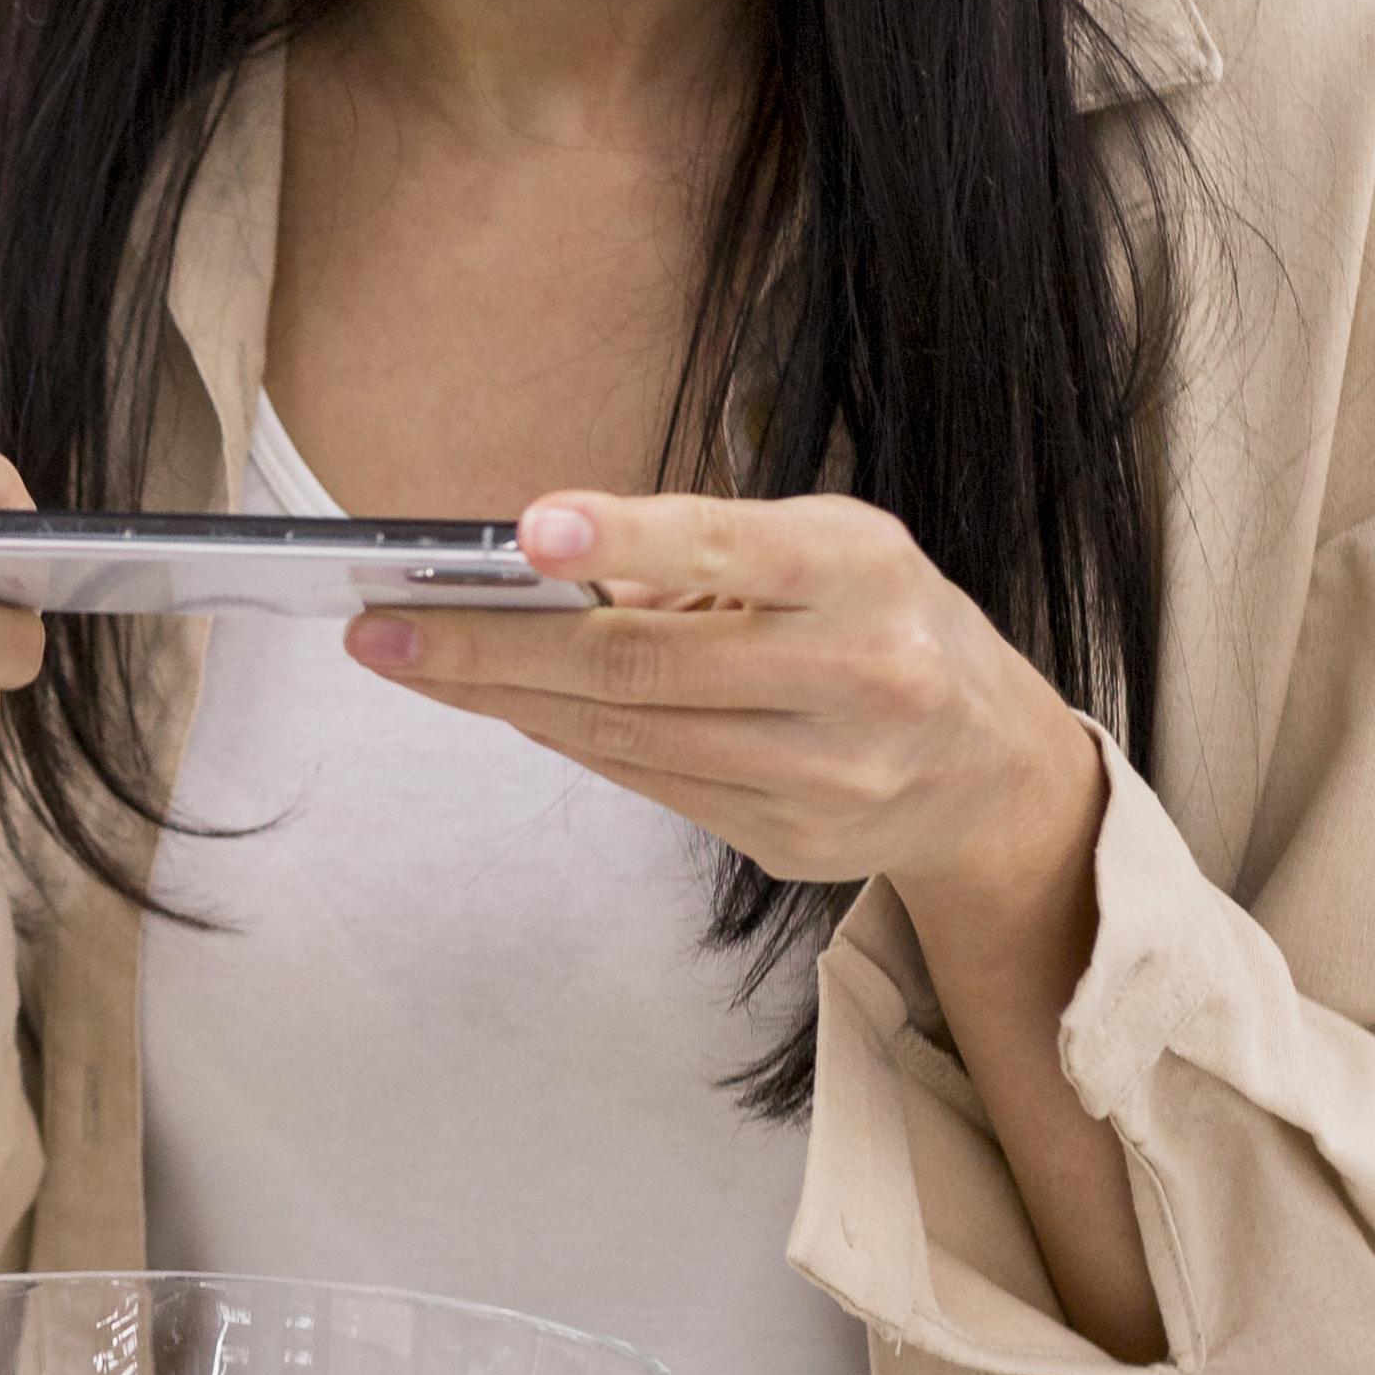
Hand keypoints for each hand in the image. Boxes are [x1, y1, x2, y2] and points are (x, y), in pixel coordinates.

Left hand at [351, 490, 1103, 948]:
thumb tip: (536, 572)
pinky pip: (646, 783)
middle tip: (383, 620)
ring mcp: (823, 777)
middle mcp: (856, 678)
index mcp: (866, 574)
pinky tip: (499, 702)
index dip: (631, 540)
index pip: (736, 551)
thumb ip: (705, 555)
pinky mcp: (788, 844)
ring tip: (407, 657)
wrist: (992, 769)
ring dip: (500, 698)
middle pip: (643, 666)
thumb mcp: (828, 549)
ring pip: (626, 736)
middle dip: (496, 644)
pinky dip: (564, 737)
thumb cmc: (886, 621)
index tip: (530, 530)